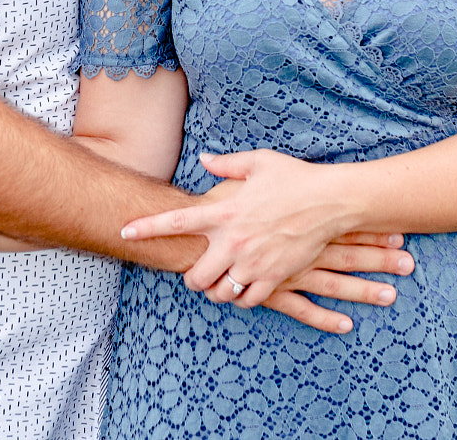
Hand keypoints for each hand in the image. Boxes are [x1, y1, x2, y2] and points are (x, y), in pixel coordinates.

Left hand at [121, 150, 411, 311]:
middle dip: (191, 277)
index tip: (125, 231)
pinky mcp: (273, 276)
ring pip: (219, 293)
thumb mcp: (259, 162)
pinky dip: (241, 297)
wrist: (331, 201)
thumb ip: (226, 164)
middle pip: (195, 276)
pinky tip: (243, 287)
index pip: (176, 221)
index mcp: (225, 212)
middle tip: (196, 271)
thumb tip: (204, 158)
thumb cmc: (295, 178)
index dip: (147, 228)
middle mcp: (234, 240)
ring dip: (215, 290)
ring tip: (219, 282)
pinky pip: (247, 299)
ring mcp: (253, 262)